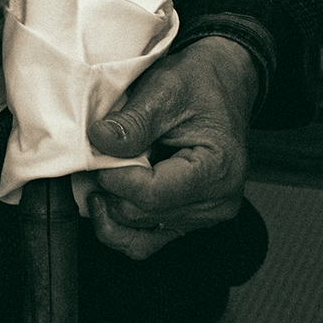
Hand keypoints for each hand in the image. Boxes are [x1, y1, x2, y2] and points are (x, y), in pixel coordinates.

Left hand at [84, 36, 259, 259]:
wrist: (225, 82)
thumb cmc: (201, 82)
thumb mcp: (165, 88)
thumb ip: (133, 121)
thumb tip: (99, 140)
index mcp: (218, 171)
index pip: (151, 194)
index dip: (113, 175)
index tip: (97, 149)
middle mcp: (217, 204)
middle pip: (141, 215)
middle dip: (110, 187)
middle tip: (97, 154)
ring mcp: (203, 217)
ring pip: (138, 236)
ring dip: (110, 207)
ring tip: (103, 172)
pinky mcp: (188, 220)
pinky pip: (145, 239)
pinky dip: (120, 220)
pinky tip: (112, 190)